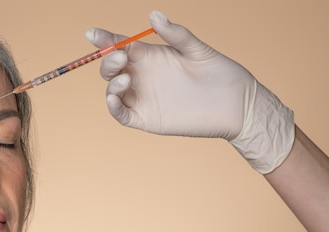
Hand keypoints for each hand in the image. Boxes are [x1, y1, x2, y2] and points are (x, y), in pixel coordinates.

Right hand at [86, 11, 294, 173]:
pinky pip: (122, 113)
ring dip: (111, 82)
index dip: (104, 38)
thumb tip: (153, 16)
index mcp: (151, 55)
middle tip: (120, 57)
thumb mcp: (197, 49)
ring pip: (113, 90)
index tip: (92, 33)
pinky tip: (115, 98)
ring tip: (127, 77)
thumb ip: (175, 34)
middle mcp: (143, 75)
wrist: (235, 105)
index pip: (120, 44)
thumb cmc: (220, 73)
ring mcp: (142, 97)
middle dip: (109, 61)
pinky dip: (113, 107)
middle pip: (111, 67)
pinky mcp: (145, 118)